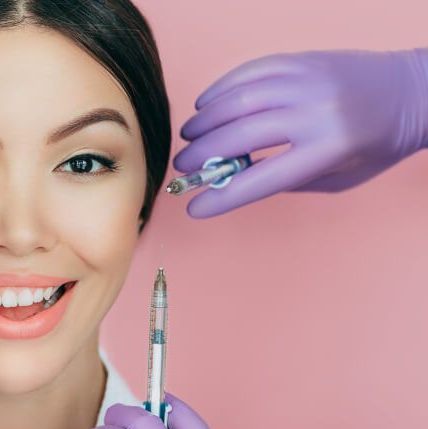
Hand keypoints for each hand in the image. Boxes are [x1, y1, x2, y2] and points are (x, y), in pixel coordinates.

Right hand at [175, 48, 427, 217]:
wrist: (414, 91)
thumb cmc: (376, 144)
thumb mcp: (339, 177)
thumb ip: (288, 178)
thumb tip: (234, 177)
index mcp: (330, 149)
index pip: (262, 179)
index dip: (222, 198)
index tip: (194, 209)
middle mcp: (317, 110)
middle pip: (241, 134)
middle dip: (203, 154)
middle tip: (183, 167)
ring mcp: (308, 79)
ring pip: (240, 99)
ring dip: (205, 120)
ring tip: (188, 136)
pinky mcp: (303, 59)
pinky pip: (251, 71)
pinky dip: (222, 89)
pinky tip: (206, 105)